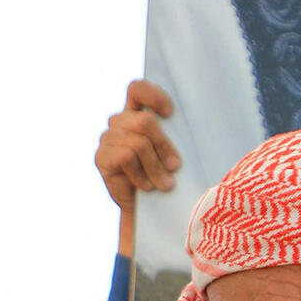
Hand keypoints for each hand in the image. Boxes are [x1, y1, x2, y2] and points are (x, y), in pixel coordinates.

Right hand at [95, 80, 180, 258]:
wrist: (149, 211)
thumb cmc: (166, 176)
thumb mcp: (173, 151)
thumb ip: (176, 133)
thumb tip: (200, 120)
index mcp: (136, 113)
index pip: (137, 89)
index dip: (153, 96)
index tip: (170, 113)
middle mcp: (119, 122)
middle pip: (144, 121)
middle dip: (164, 145)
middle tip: (175, 167)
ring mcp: (108, 139)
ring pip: (138, 142)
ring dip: (156, 166)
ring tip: (165, 184)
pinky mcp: (101, 158)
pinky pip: (126, 157)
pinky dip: (141, 175)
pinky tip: (146, 187)